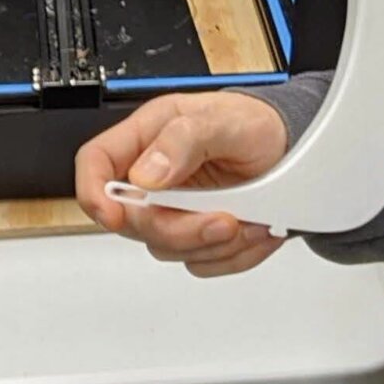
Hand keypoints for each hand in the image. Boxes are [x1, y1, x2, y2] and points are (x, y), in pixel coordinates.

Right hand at [75, 89, 289, 277]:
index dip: (93, 193)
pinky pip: (200, 263)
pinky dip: (232, 254)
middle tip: (225, 218)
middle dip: (181, 229)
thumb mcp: (223, 120)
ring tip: (249, 218)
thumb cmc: (253, 123)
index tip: (115, 217)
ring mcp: (173, 209)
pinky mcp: (196, 235)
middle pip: (134, 221)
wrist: (289, 149)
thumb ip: (184, 140)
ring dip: (213, 243)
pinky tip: (251, 229)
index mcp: (148, 137)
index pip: (96, 163)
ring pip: (168, 248)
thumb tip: (147, 174)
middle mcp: (153, 176)